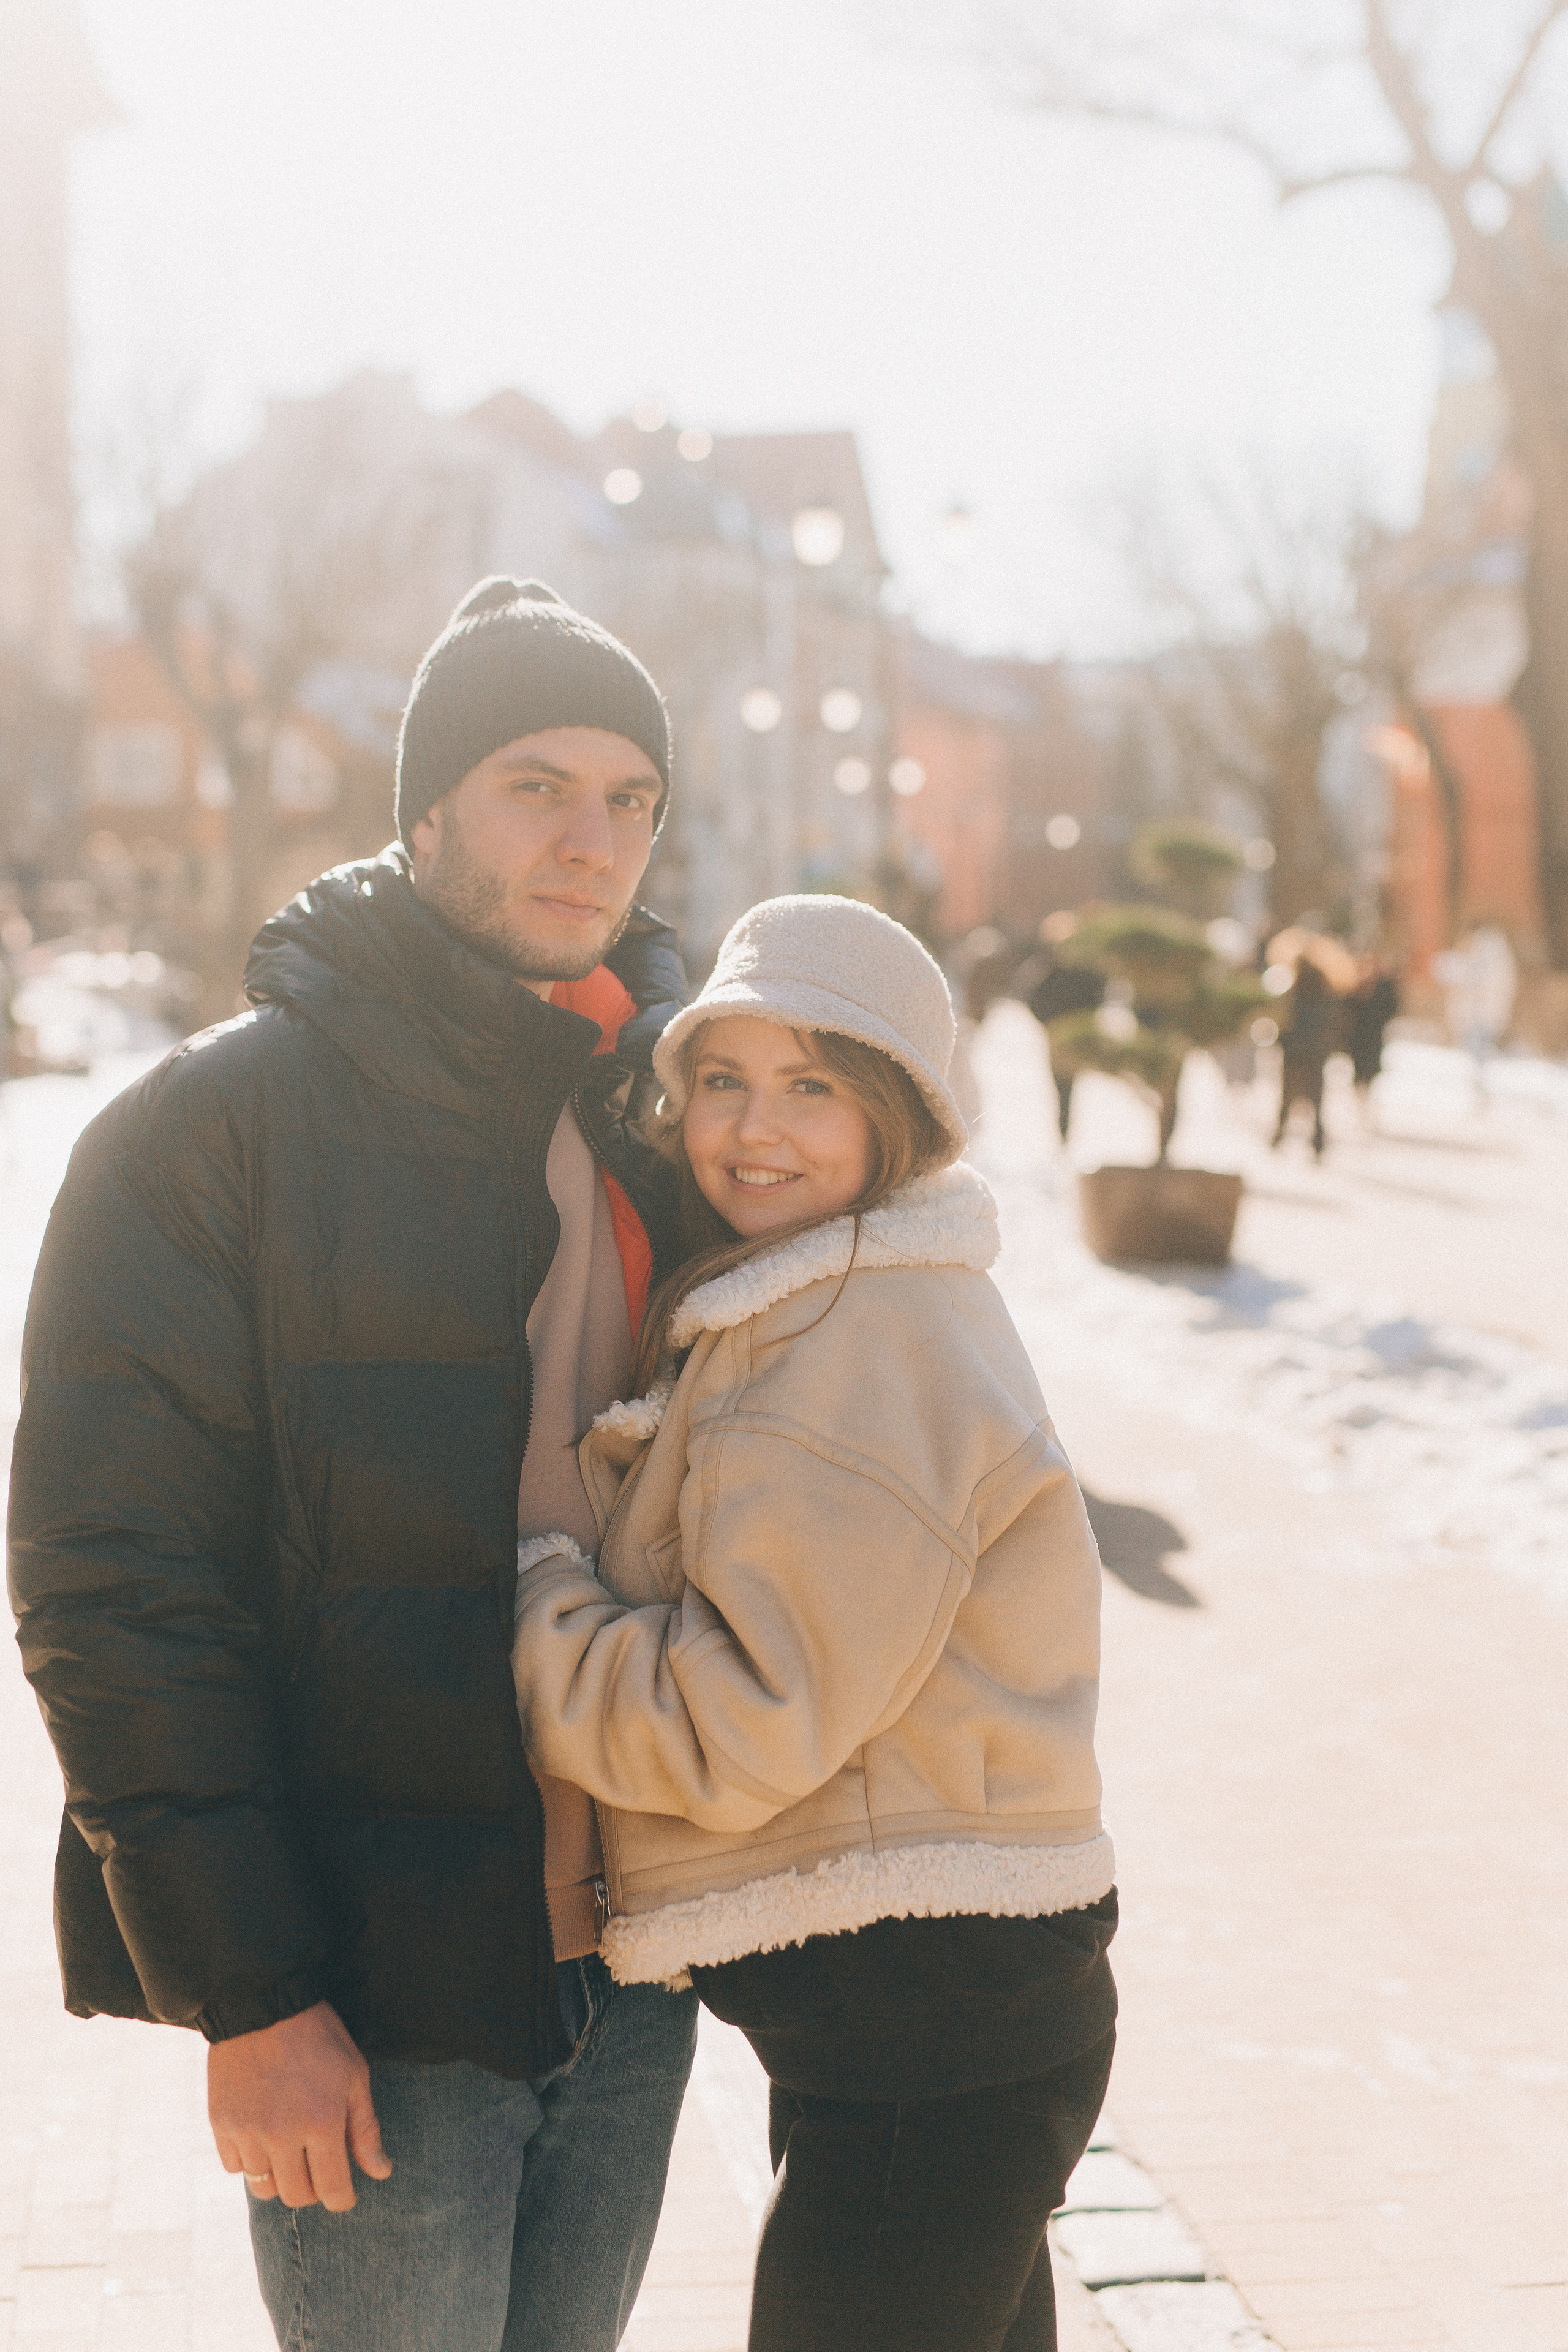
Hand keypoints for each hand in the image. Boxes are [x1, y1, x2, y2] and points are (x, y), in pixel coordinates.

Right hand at [208, 1999, 391, 2210]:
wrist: (264, 2003)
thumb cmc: (318, 2037)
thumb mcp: (354, 2074)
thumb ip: (364, 2129)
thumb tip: (380, 2173)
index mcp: (322, 2123)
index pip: (332, 2191)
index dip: (342, 2199)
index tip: (344, 2194)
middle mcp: (282, 2136)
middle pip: (296, 2197)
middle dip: (312, 2191)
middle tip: (318, 2169)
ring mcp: (248, 2132)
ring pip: (263, 2187)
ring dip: (280, 2177)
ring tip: (289, 2151)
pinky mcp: (221, 2124)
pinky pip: (234, 2166)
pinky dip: (249, 2160)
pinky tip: (261, 2135)